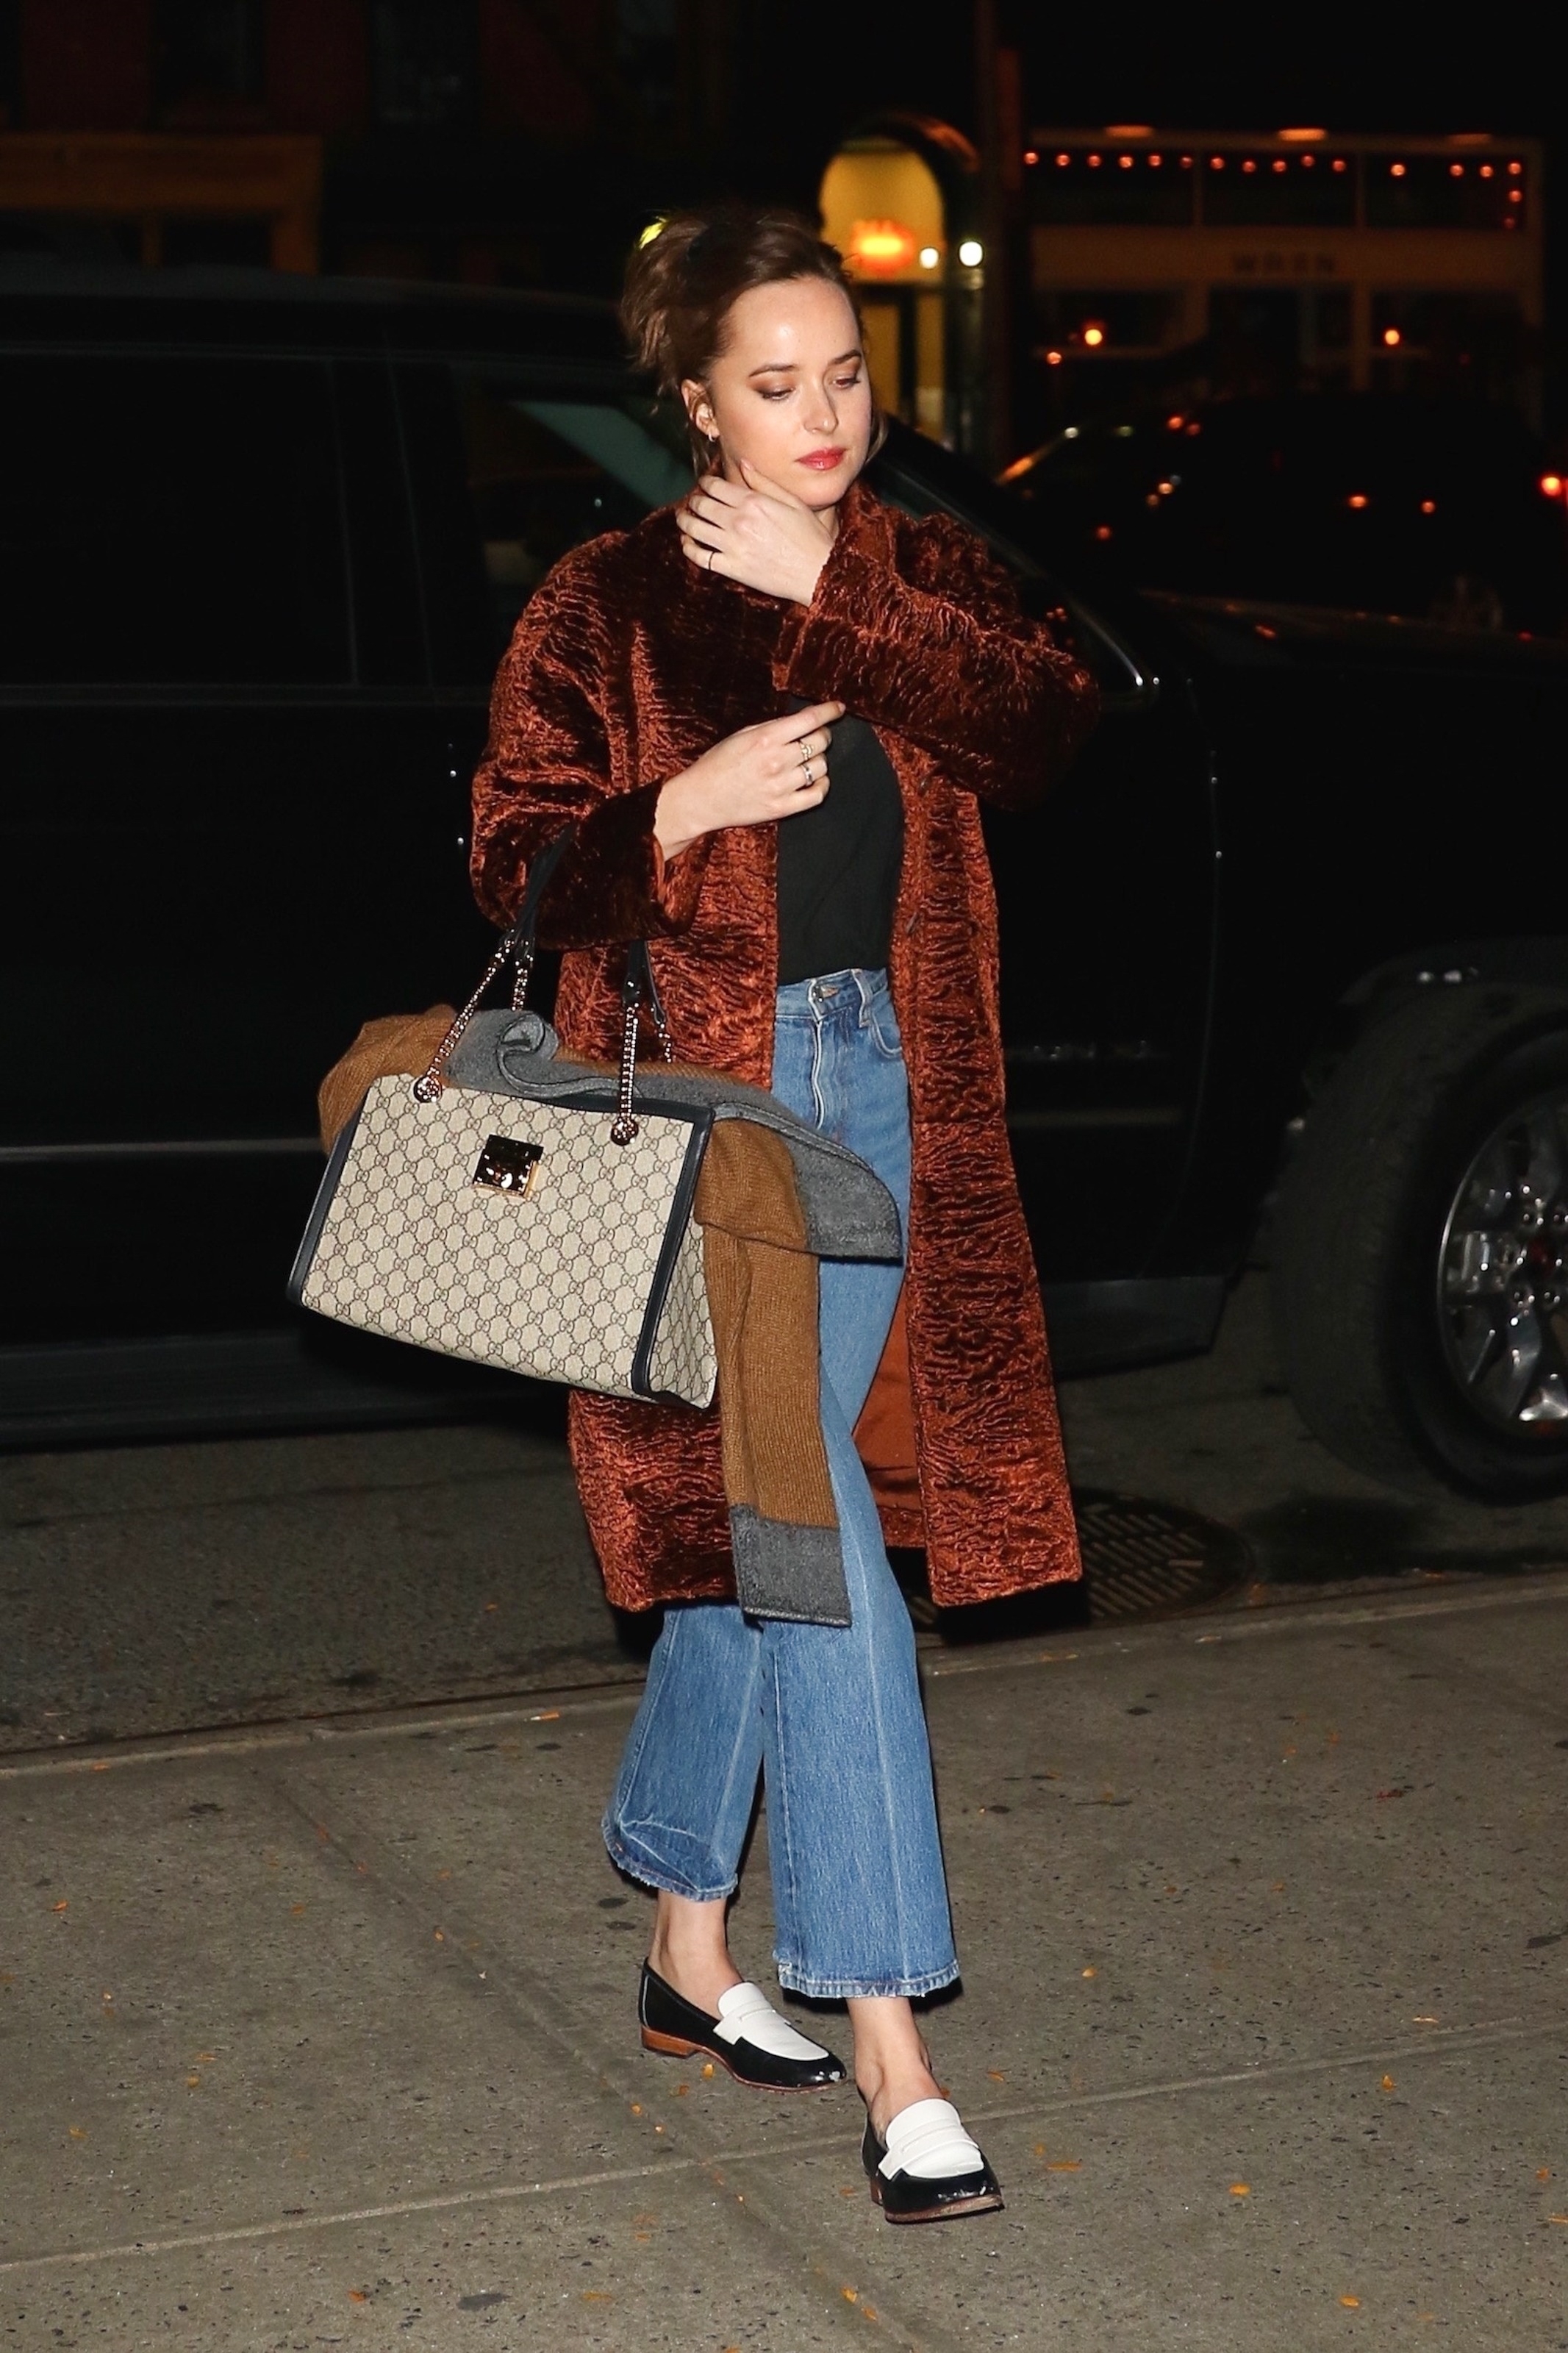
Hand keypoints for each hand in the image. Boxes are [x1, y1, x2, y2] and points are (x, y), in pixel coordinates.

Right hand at [654, 700, 843, 859]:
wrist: (700, 799)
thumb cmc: (717, 764)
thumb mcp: (742, 734)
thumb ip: (773, 727)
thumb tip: (801, 721)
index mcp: (766, 738)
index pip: (810, 720)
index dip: (829, 711)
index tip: (838, 709)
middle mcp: (777, 761)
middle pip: (820, 742)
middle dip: (822, 736)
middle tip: (815, 737)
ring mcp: (781, 786)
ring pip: (821, 767)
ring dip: (819, 760)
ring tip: (807, 760)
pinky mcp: (782, 808)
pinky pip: (818, 795)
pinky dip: (822, 785)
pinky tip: (815, 780)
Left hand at [676, 462, 835, 604]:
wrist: (817, 572)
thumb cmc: (809, 537)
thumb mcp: (792, 501)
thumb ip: (764, 482)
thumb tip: (744, 463)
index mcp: (752, 502)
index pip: (715, 486)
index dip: (705, 483)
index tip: (703, 484)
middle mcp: (738, 521)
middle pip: (701, 505)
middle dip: (693, 501)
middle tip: (691, 502)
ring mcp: (733, 546)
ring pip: (695, 529)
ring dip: (684, 521)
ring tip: (683, 519)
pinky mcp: (732, 568)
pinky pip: (700, 556)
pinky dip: (689, 548)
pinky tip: (688, 543)